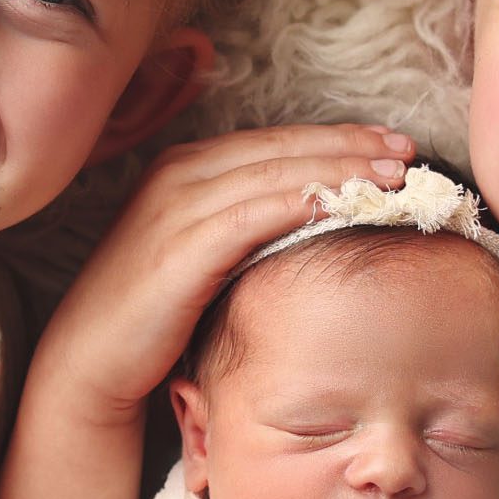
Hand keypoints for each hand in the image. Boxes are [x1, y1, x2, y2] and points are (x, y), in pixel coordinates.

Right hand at [33, 123, 416, 421]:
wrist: (90, 361)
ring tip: (391, 177)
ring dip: (336, 170)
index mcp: (186, 168)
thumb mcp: (203, 254)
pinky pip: (251, 216)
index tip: (393, 143)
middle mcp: (178, 175)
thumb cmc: (155, 313)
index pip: (275, 141)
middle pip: (281, 148)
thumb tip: (316, 218)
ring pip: (272, 175)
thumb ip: (247, 225)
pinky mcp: (178, 251)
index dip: (337, 137)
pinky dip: (298, 203)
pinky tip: (339, 204)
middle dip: (349, 146)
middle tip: (408, 150)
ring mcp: (175, 209)